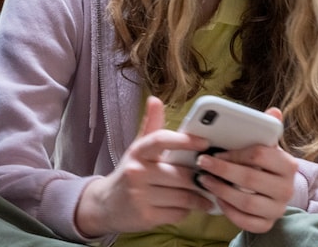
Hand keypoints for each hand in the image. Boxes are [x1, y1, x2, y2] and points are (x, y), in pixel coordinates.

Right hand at [74, 96, 213, 236]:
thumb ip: (151, 126)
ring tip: (204, 196)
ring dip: (198, 198)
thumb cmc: (129, 173)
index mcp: (138, 152)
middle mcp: (137, 172)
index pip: (160, 140)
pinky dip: (187, 211)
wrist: (105, 204)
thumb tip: (155, 100)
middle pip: (181, 175)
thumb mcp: (137, 149)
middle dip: (199, 178)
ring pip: (183, 197)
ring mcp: (140, 196)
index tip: (205, 143)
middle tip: (211, 177)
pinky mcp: (146, 217)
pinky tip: (186, 208)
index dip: (184, 140)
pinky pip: (178, 214)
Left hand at [192, 107, 296, 232]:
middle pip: (250, 179)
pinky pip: (247, 222)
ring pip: (247, 202)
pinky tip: (217, 199)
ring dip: (221, 190)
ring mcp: (278, 209)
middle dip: (222, 171)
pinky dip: (229, 211)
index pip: (260, 155)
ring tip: (204, 180)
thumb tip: (274, 111)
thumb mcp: (266, 146)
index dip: (234, 153)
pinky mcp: (268, 224)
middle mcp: (287, 188)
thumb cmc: (264, 165)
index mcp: (287, 165)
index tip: (214, 151)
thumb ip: (266, 129)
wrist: (274, 192)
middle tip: (202, 163)